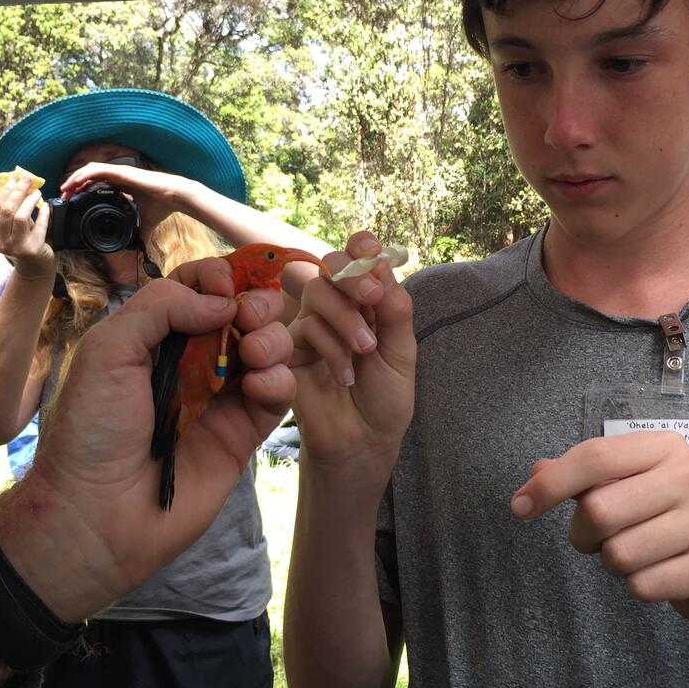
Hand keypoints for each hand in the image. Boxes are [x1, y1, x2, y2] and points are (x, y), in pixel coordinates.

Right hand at [0, 175, 53, 278]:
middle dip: (18, 192)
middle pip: (7, 210)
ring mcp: (16, 247)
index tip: (14, 179)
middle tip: (27, 180)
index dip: (5, 191)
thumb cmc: (21, 241)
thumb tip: (15, 182)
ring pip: (21, 217)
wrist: (34, 266)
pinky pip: (39, 226)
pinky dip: (43, 214)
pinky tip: (45, 206)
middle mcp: (1, 243)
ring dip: (30, 201)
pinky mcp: (33, 249)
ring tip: (37, 192)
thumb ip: (10, 211)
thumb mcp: (10, 229)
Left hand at [0, 259, 294, 621]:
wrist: (96, 514)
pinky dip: (278, 381)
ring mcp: (220, 396)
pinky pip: (277, 395)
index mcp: (154, 335)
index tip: (224, 287)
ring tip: (255, 353)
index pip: (200, 287)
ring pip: (268, 349)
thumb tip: (223, 301)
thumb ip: (162, 307)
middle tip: (249, 317)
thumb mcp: (108, 350)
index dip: (220, 277)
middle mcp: (191, 360)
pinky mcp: (243, 433)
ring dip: (272, 340)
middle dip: (257, 304)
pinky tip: (260, 385)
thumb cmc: (91, 431)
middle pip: (243, 313)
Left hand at [59, 161, 185, 235]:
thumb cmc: (162, 206)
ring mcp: (118, 172)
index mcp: (121, 185)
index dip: (83, 190)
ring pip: (89, 170)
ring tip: (64, 189)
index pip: (96, 183)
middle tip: (64, 197)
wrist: (173, 197)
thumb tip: (139, 248)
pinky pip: (96, 170)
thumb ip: (140, 233)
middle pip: (89, 176)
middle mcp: (118, 177)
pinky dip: (83, 175)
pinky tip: (74, 183)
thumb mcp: (145, 223)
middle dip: (74, 185)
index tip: (73, 201)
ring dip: (75, 178)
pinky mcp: (120, 172)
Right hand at [288, 231, 415, 470]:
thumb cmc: (384, 398)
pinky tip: (344, 376)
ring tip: (365, 351)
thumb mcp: (401, 352)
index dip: (361, 246)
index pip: (359, 258)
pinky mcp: (288, 349)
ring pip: (316, 291)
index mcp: (367, 301)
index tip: (370, 246)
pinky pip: (302, 328)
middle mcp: (336, 306)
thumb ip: (394, 309)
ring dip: (345, 318)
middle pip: (332, 266)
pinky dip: (329, 347)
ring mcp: (310, 325)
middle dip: (353, 276)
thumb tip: (382, 261)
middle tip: (374, 298)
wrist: (362, 442)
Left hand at [511, 431, 688, 627]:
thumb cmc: (665, 521)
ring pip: (618, 553)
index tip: (520, 506)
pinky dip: (638, 586)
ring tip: (637, 554)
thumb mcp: (629, 487)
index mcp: (666, 447)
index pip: (595, 457)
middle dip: (584, 534)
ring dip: (613, 563)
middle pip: (599, 509)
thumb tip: (537, 471)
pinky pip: (642, 585)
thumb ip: (583, 476)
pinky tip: (661, 574)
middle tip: (599, 539)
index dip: (551, 484)